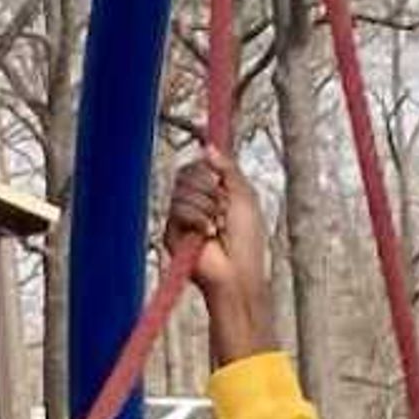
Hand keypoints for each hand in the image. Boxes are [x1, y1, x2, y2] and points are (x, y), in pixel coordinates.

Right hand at [162, 150, 266, 299]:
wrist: (236, 271)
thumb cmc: (247, 240)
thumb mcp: (244, 197)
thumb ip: (228, 169)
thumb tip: (208, 147)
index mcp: (213, 192)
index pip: (198, 165)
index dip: (207, 167)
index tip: (220, 179)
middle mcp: (195, 202)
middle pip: (187, 172)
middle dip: (210, 189)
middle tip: (223, 209)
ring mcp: (181, 217)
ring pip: (182, 190)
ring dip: (207, 207)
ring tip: (218, 227)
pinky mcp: (171, 232)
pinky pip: (177, 209)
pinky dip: (197, 220)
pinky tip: (207, 235)